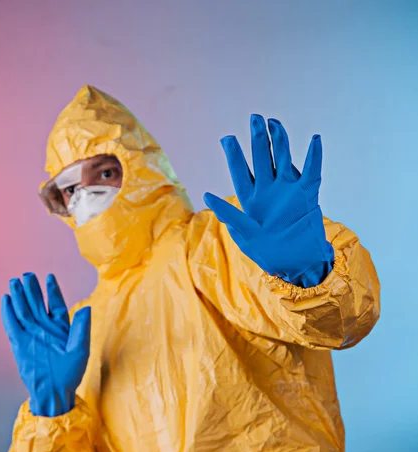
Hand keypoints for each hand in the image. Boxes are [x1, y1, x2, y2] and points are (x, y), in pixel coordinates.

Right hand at [1, 273, 90, 416]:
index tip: (49, 276)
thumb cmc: (70, 373)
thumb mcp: (80, 349)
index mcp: (61, 328)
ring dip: (19, 296)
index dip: (52, 290)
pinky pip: (12, 324)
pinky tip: (5, 299)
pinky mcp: (19, 343)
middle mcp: (45, 329)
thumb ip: (81, 328)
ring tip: (15, 280)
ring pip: (24, 311)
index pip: (56, 304)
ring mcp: (32, 335)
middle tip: (27, 274)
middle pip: (37, 304)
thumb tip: (86, 307)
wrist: (53, 392)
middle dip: (32, 289)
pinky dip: (8, 312)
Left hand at [204, 115, 333, 286]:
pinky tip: (315, 139)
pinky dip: (314, 156)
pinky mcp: (307, 195)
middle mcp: (268, 191)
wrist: (297, 264)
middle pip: (261, 158)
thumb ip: (229, 215)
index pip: (240, 171)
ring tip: (274, 122)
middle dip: (258, 138)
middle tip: (255, 118)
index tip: (227, 138)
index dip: (234, 154)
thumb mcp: (245, 236)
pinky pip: (311, 172)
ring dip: (280, 141)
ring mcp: (288, 191)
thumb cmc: (268, 252)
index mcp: (251, 200)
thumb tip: (206, 196)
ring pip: (283, 159)